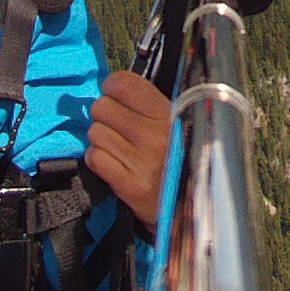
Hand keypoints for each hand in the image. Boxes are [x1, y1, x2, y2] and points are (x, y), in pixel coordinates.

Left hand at [86, 68, 172, 230]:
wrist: (194, 206)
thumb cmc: (182, 157)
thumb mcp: (179, 122)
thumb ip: (151, 103)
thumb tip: (116, 85)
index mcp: (170, 115)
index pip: (124, 84)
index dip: (113, 86)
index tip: (115, 94)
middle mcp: (156, 136)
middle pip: (102, 107)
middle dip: (105, 114)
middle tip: (117, 124)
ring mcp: (143, 163)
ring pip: (95, 133)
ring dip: (102, 138)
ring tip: (120, 146)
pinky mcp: (131, 187)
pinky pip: (95, 159)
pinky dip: (99, 159)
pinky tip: (115, 162)